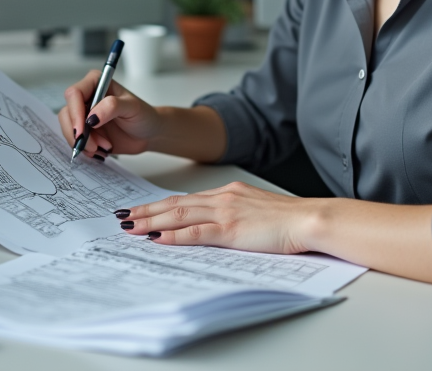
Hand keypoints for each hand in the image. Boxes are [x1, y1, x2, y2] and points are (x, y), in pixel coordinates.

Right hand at [59, 70, 163, 158]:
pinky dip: (86, 149)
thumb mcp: (132, 107)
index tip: (82, 131)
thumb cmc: (144, 115)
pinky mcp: (86, 132)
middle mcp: (87, 98)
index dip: (75, 113)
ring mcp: (84, 116)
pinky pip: (76, 141)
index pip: (74, 94)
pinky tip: (102, 150)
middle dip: (77, 133)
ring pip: (69, 129)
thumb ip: (112, 106)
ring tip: (104, 147)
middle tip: (93, 146)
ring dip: (83, 143)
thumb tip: (91, 117)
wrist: (149, 134)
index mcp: (96, 83)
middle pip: (67, 113)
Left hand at [117, 181, 318, 254]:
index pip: (186, 199)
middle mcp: (223, 198)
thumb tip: (217, 227)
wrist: (309, 218)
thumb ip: (235, 215)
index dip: (160, 205)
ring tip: (130, 227)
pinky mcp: (232, 230)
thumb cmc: (289, 220)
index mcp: (228, 193)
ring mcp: (226, 213)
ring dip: (152, 221)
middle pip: (175, 204)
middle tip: (122, 217)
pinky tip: (157, 238)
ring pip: (179, 214)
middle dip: (146, 211)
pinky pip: (196, 232)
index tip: (141, 210)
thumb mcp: (256, 211)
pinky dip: (174, 235)